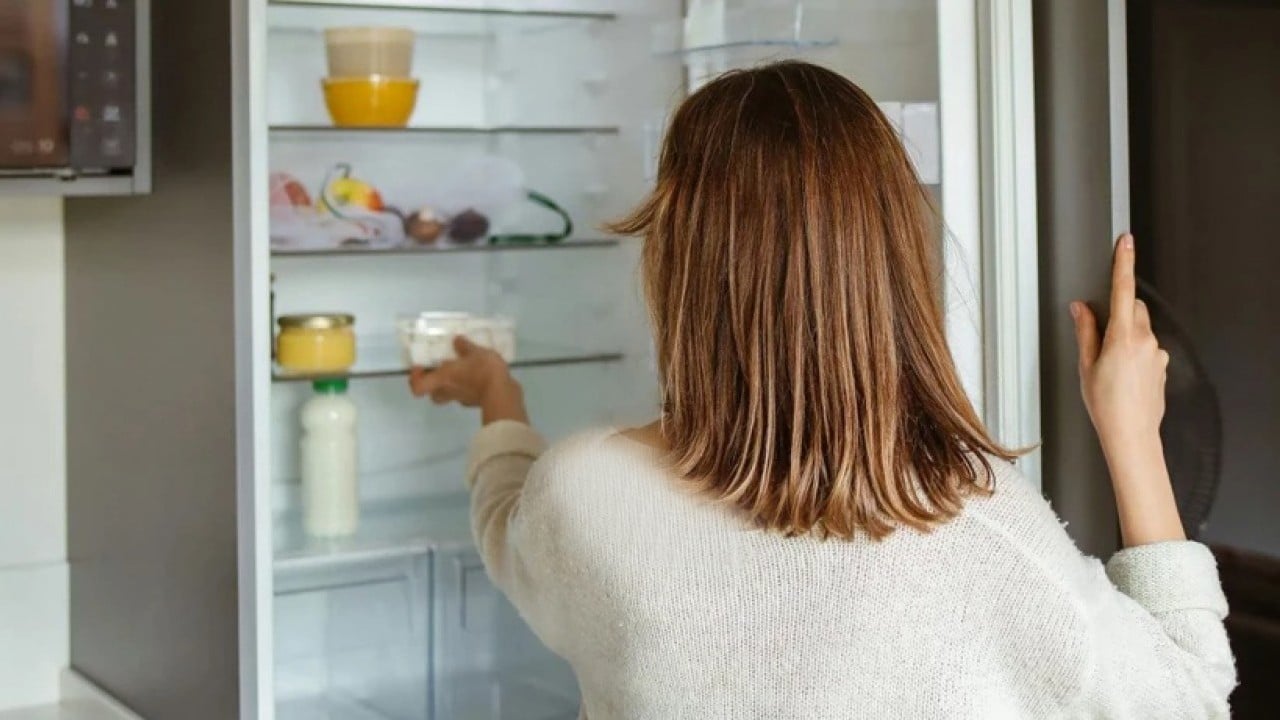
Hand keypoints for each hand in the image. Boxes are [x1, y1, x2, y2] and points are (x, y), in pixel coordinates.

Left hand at [409, 336, 528, 424]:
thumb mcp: (475, 351)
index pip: (418, 387)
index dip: (415, 378)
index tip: (421, 367)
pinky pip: (467, 394)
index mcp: (443, 379)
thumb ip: (464, 346)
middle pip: (433, 394)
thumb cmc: (483, 371)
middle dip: (435, 384)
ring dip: (453, 385)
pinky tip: (480, 376)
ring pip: (450, 395)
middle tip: (442, 370)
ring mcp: (462, 399)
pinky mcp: (476, 402)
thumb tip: (456, 340)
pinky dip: (470, 387)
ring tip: (464, 370)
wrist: (502, 393)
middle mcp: (449, 391)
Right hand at [1070, 234, 1169, 454]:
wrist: (1132, 434)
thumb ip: (1085, 332)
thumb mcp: (1086, 367)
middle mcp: (1145, 341)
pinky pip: (1147, 348)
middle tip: (1100, 336)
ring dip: (1126, 335)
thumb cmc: (1106, 406)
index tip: (1126, 242)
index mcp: (1123, 337)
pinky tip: (1123, 376)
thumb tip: (1081, 308)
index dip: (1124, 262)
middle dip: (1119, 311)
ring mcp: (1157, 353)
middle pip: (1134, 308)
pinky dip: (1135, 352)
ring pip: (1141, 328)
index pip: (1123, 290)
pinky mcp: (1162, 365)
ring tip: (1110, 366)